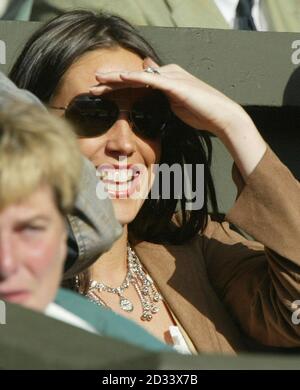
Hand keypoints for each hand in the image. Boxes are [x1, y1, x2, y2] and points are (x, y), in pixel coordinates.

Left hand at [91, 58, 247, 136]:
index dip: (118, 86)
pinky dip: (134, 78)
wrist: (221, 117)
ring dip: (116, 77)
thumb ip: (163, 98)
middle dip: (111, 80)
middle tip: (92, 84)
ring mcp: (171, 77)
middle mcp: (167, 74)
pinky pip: (150, 79)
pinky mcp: (175, 84)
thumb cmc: (202, 114)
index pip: (137, 82)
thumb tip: (153, 96)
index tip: (101, 92)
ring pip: (137, 76)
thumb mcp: (177, 105)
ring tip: (97, 80)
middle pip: (133, 76)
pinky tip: (119, 78)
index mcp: (167, 79)